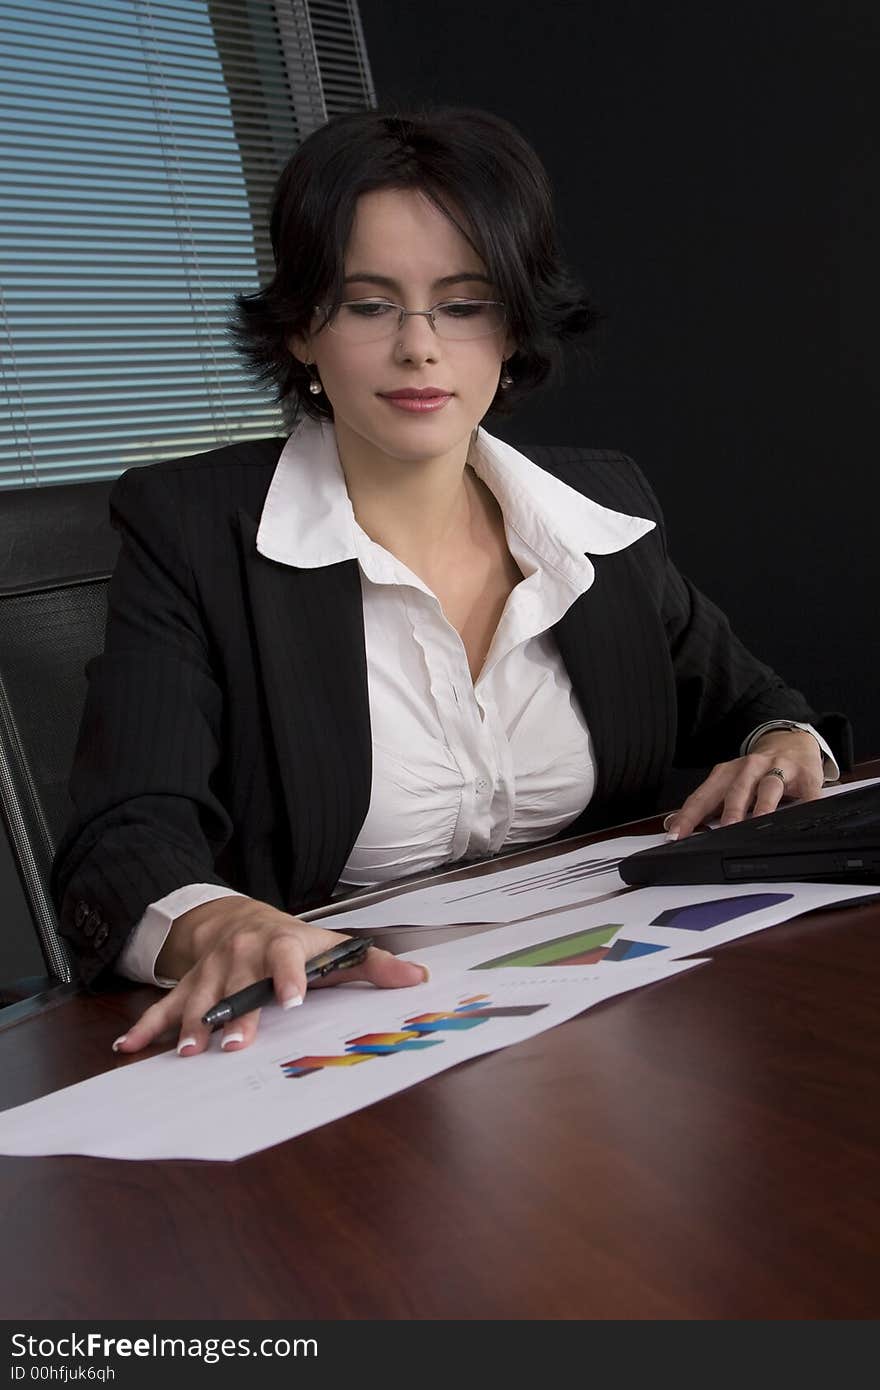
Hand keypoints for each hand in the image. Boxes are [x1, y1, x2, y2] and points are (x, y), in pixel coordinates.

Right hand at [111, 897, 427, 1057]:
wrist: (240, 917)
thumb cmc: (296, 942)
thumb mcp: (335, 948)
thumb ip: (375, 964)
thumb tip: (418, 978)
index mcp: (282, 943)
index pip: (287, 957)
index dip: (290, 977)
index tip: (293, 999)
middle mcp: (243, 954)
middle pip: (239, 984)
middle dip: (236, 1013)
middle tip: (235, 1043)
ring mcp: (212, 968)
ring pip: (200, 996)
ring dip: (191, 1023)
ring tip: (186, 1052)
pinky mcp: (189, 981)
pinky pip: (164, 1003)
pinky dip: (146, 1025)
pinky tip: (129, 1047)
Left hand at [662, 729, 824, 840]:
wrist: (791, 742)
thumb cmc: (755, 771)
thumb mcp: (729, 784)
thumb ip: (707, 805)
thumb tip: (674, 824)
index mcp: (726, 773)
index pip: (703, 796)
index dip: (689, 816)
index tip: (676, 834)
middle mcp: (750, 768)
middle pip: (736, 789)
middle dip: (730, 809)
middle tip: (724, 829)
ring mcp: (778, 769)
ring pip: (768, 786)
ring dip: (762, 805)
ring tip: (758, 822)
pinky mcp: (805, 775)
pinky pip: (806, 791)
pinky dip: (807, 802)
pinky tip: (805, 814)